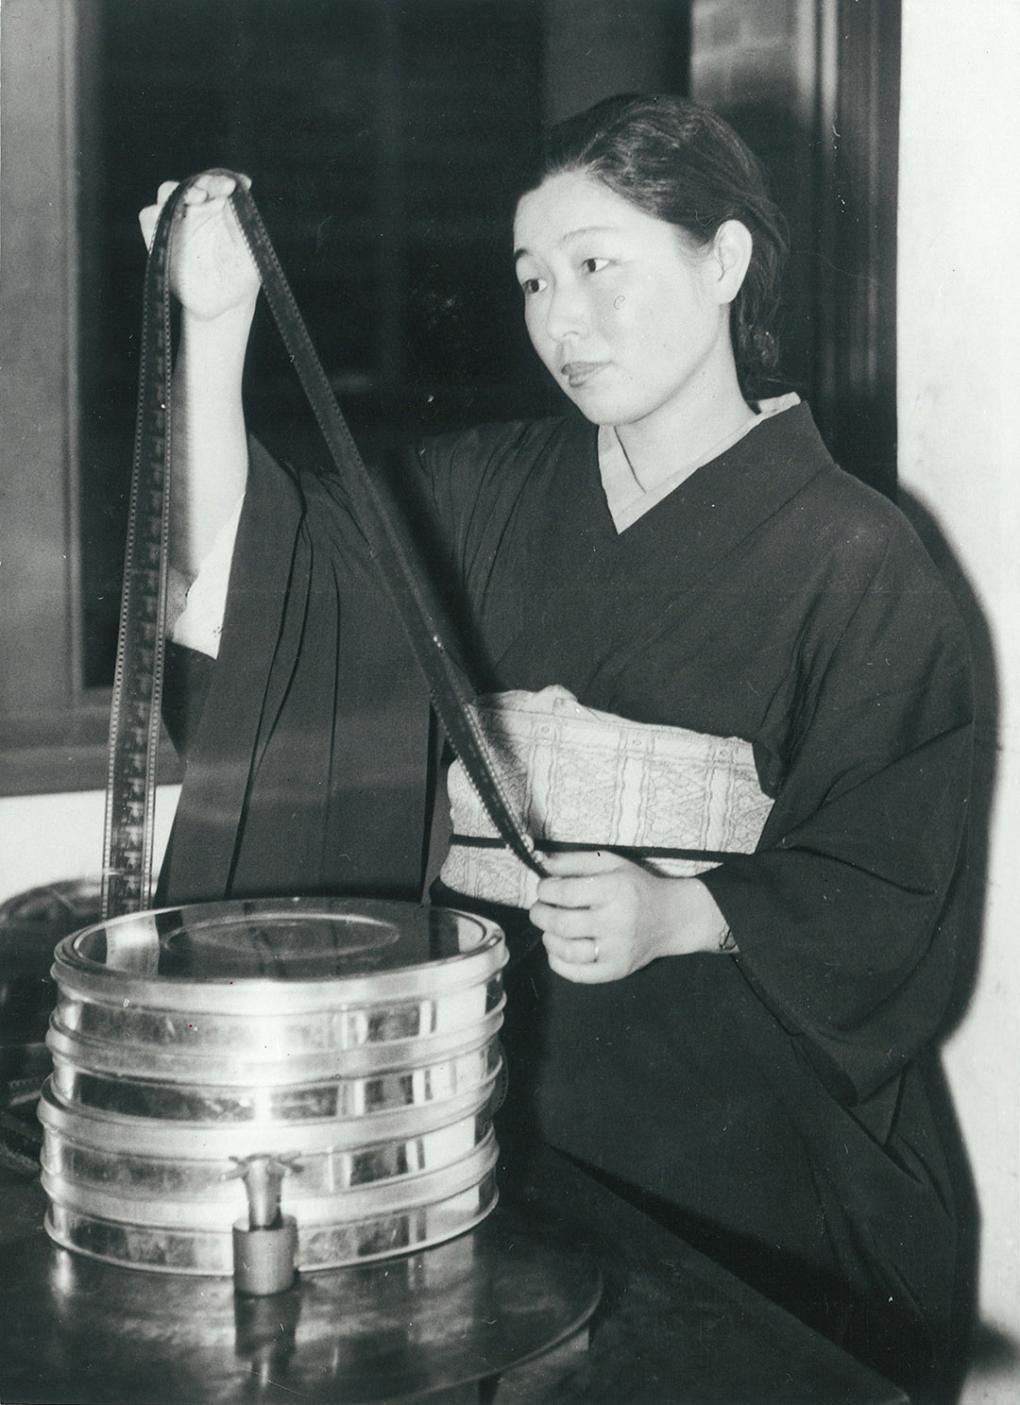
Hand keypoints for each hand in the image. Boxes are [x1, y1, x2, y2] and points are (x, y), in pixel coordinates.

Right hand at [138, 172, 259, 321]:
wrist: (223, 305)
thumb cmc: (241, 276)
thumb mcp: (250, 249)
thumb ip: (241, 222)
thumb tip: (236, 193)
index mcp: (220, 207)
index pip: (217, 183)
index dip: (223, 179)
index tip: (234, 185)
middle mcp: (197, 209)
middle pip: (193, 183)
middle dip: (204, 182)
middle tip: (219, 190)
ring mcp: (176, 221)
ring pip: (168, 192)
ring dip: (180, 191)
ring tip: (198, 198)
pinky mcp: (159, 237)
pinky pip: (149, 216)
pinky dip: (155, 212)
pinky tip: (167, 215)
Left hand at [529, 850, 728, 983]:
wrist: (670, 917)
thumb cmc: (636, 887)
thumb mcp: (611, 863)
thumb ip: (576, 860)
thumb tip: (543, 864)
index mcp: (616, 890)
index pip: (565, 893)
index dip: (545, 890)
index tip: (544, 888)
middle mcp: (618, 922)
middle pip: (562, 923)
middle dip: (540, 914)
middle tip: (539, 909)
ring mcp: (617, 951)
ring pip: (567, 951)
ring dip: (548, 938)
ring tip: (550, 928)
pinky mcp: (617, 970)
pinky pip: (577, 974)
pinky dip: (558, 962)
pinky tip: (558, 949)